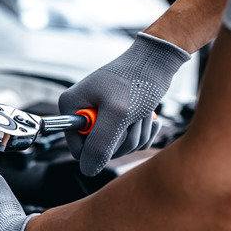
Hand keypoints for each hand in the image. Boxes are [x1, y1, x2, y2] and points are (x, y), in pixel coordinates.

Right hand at [59, 32, 189, 175]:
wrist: (158, 60)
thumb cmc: (137, 79)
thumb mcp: (117, 114)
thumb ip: (99, 145)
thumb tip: (87, 170)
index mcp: (72, 107)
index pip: (77, 149)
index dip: (99, 148)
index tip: (115, 129)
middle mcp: (82, 112)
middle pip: (99, 150)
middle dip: (122, 139)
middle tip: (132, 117)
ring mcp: (100, 116)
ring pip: (118, 147)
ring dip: (136, 134)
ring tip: (141, 112)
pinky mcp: (118, 119)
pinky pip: (130, 141)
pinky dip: (143, 133)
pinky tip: (147, 117)